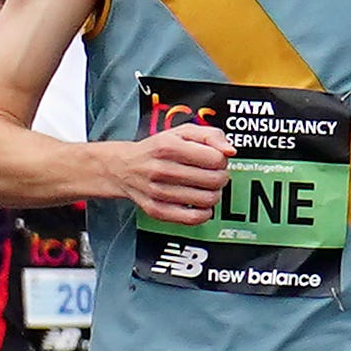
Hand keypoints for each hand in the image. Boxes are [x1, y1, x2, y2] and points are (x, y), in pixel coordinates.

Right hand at [98, 119, 235, 228]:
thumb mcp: (182, 132)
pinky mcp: (156, 210)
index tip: (213, 160)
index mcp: (168, 147)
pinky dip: (204, 213)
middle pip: (215, 180)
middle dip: (220, 177)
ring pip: (208, 199)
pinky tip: (199, 204)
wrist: (121, 167)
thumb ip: (211, 135)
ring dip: (213, 193)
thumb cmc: (156, 149)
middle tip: (212, 174)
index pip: (216, 159)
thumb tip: (230, 151)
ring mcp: (158, 192)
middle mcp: (161, 169)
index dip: (221, 159)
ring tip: (205, 188)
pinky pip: (193, 218)